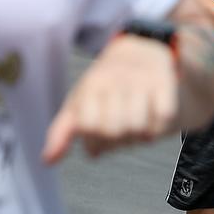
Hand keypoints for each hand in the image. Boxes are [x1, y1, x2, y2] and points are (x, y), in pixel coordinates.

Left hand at [42, 35, 179, 163]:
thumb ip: (61, 133)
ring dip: (138, 137)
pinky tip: (152, 122)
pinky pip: (163, 117)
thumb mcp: (79, 103)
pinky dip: (158, 128)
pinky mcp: (164, 82)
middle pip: (114, 130)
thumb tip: (48, 161)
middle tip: (119, 136)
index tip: (97, 138)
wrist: (141, 52)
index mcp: (91, 85)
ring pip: (138, 126)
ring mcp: (141, 80)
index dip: (93, 142)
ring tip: (135, 129)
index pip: (88, 128)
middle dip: (117, 142)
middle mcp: (115, 79)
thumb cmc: (105, 87)